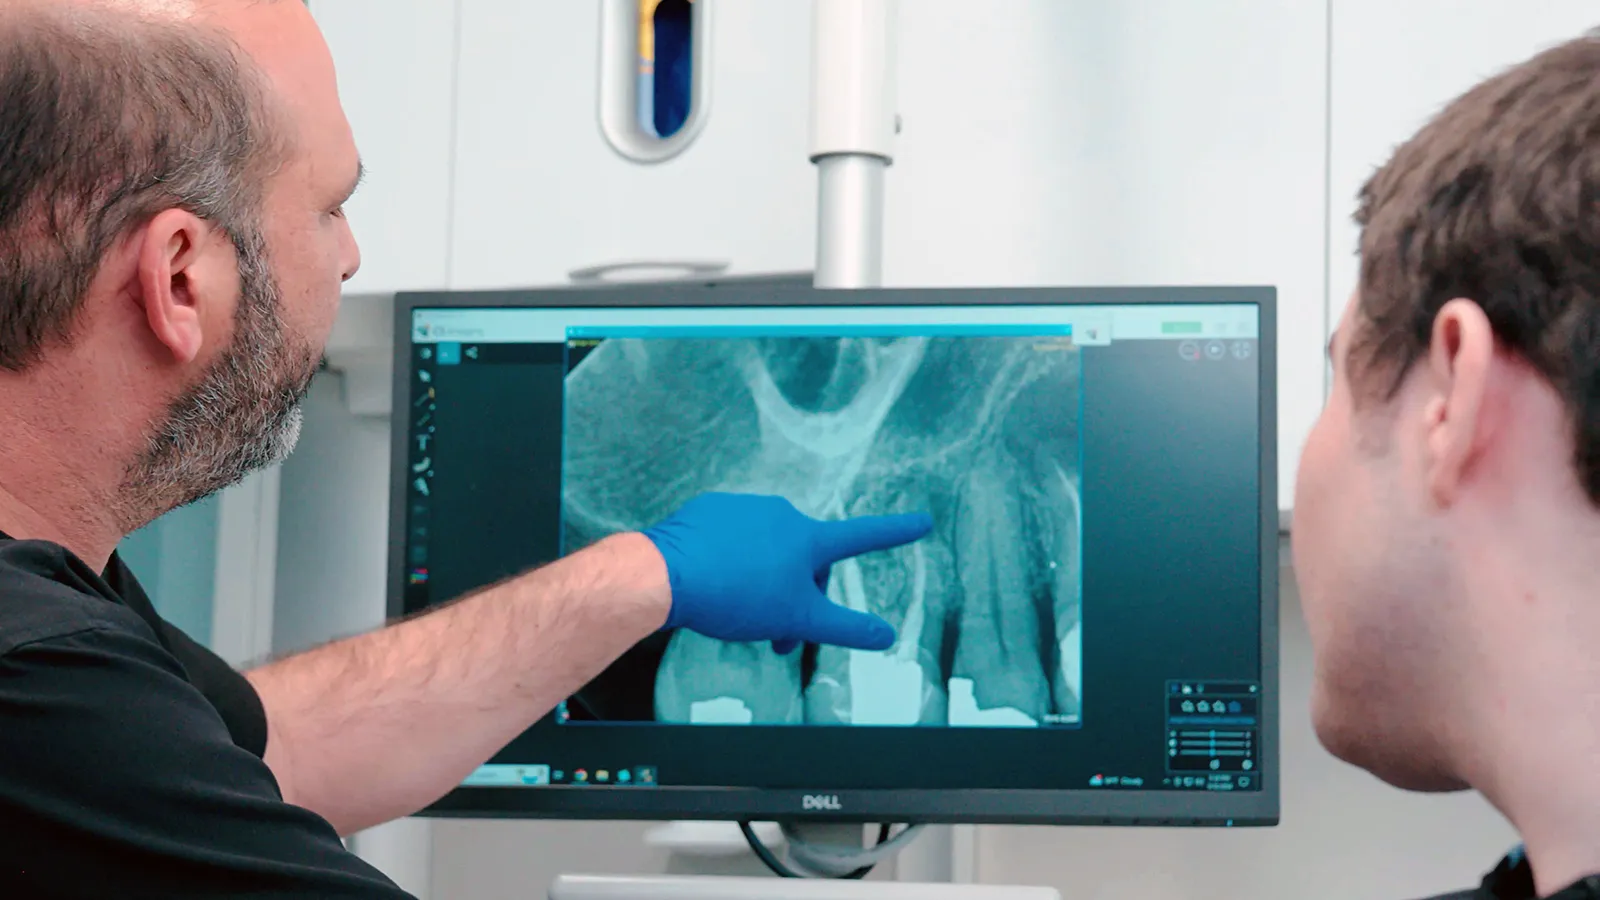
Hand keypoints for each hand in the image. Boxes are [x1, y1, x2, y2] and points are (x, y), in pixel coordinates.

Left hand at [641, 493, 933, 652]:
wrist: (666, 574)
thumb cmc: (735, 595)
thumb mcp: (797, 619)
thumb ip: (845, 629)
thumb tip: (888, 636)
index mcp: (809, 538)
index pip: (863, 536)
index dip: (895, 533)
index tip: (921, 522)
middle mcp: (781, 514)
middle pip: (807, 560)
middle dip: (800, 598)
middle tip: (780, 640)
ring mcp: (745, 509)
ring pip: (769, 552)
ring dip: (766, 583)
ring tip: (741, 616)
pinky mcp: (710, 512)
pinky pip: (734, 540)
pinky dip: (734, 564)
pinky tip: (716, 589)